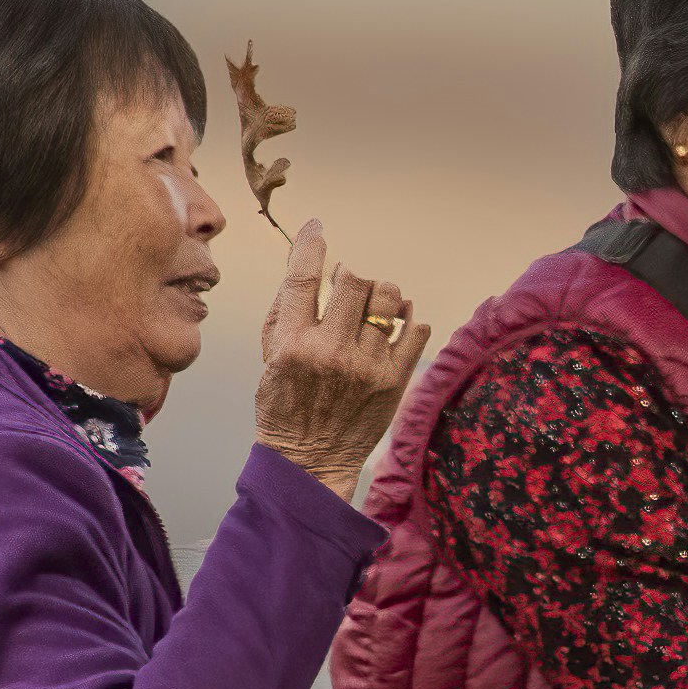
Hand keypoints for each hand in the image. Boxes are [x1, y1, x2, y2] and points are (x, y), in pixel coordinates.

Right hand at [255, 220, 426, 498]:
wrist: (310, 460)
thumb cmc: (285, 404)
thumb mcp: (269, 355)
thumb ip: (286, 309)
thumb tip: (305, 262)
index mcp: (294, 344)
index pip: (303, 279)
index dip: (311, 245)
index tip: (316, 228)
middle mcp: (332, 352)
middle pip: (355, 282)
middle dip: (351, 277)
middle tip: (346, 287)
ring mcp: (368, 366)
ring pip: (390, 300)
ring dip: (383, 294)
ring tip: (374, 306)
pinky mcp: (396, 381)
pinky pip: (417, 330)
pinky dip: (409, 321)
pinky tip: (395, 327)